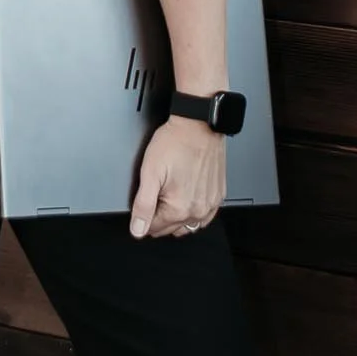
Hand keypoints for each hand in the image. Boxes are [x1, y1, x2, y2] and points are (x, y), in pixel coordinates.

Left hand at [129, 116, 225, 238]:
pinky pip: (205, 217)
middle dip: (159, 217)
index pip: (154, 228)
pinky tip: (186, 201)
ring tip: (168, 197)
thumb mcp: (150, 173)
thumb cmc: (175, 143)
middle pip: (171, 228)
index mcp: (180, 208)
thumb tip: (138, 230)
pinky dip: (193, 214)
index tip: (143, 201)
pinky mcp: (218, 195)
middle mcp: (198, 210)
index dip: (143, 217)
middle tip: (155, 195)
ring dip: (176, 218)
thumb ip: (142, 206)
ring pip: (188, 225)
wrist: (199, 125)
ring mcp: (211, 204)